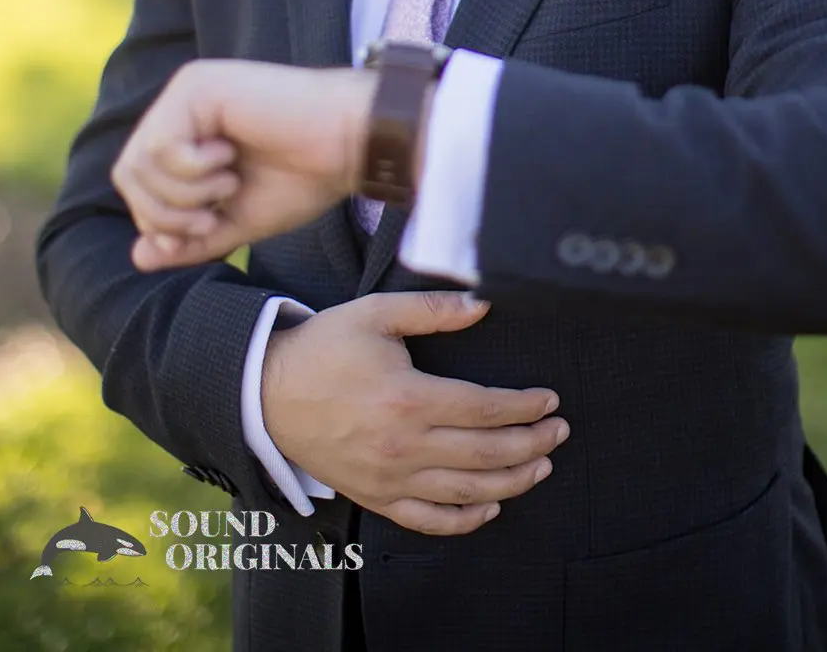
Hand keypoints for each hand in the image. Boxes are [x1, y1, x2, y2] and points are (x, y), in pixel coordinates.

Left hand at [110, 59, 374, 270]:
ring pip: (138, 162)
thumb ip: (188, 237)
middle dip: (165, 213)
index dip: (159, 221)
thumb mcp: (237, 220)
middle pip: (128, 174)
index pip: (137, 184)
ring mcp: (187, 91)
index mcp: (188, 131)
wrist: (349, 145)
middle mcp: (180, 105)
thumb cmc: (304, 178)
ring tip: (227, 184)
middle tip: (212, 215)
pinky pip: (160, 146)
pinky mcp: (197, 86)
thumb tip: (138, 257)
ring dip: (183, 193)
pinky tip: (228, 159)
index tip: (206, 228)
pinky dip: (191, 170)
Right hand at [261, 290, 570, 535]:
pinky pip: (427, 521)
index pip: (485, 409)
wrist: (267, 392)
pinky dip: (464, 519)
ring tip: (541, 467)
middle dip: (531, 444)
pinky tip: (490, 507)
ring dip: (511, 481)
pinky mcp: (375, 497)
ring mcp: (389, 478)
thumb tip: (483, 304)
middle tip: (559, 433)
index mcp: (409, 398)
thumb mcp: (376, 314)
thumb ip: (434, 310)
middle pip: (485, 454)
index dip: (524, 407)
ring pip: (465, 492)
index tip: (549, 400)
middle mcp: (404, 446)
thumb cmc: (325, 348)